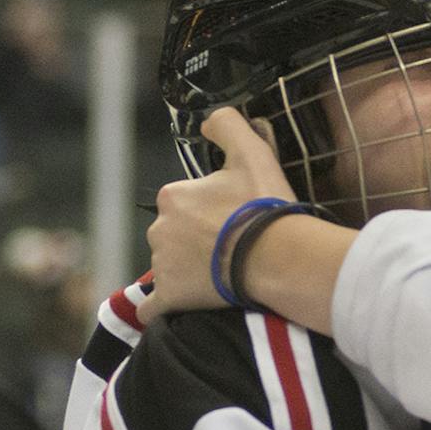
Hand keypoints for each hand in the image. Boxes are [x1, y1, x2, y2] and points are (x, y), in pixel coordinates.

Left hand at [146, 107, 298, 316]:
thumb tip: (209, 122)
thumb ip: (227, 125)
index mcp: (172, 196)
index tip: (230, 220)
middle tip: (228, 249)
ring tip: (221, 275)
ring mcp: (162, 266)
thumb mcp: (251, 151)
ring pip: (168, 266)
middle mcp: (158, 229)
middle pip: (173, 235)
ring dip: (186, 270)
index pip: (184, 203)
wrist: (275, 256)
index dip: (207, 211)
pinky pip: (155, 306)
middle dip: (194, 241)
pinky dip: (162, 307)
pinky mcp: (170, 297)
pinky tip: (175, 306)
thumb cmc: (262, 206)